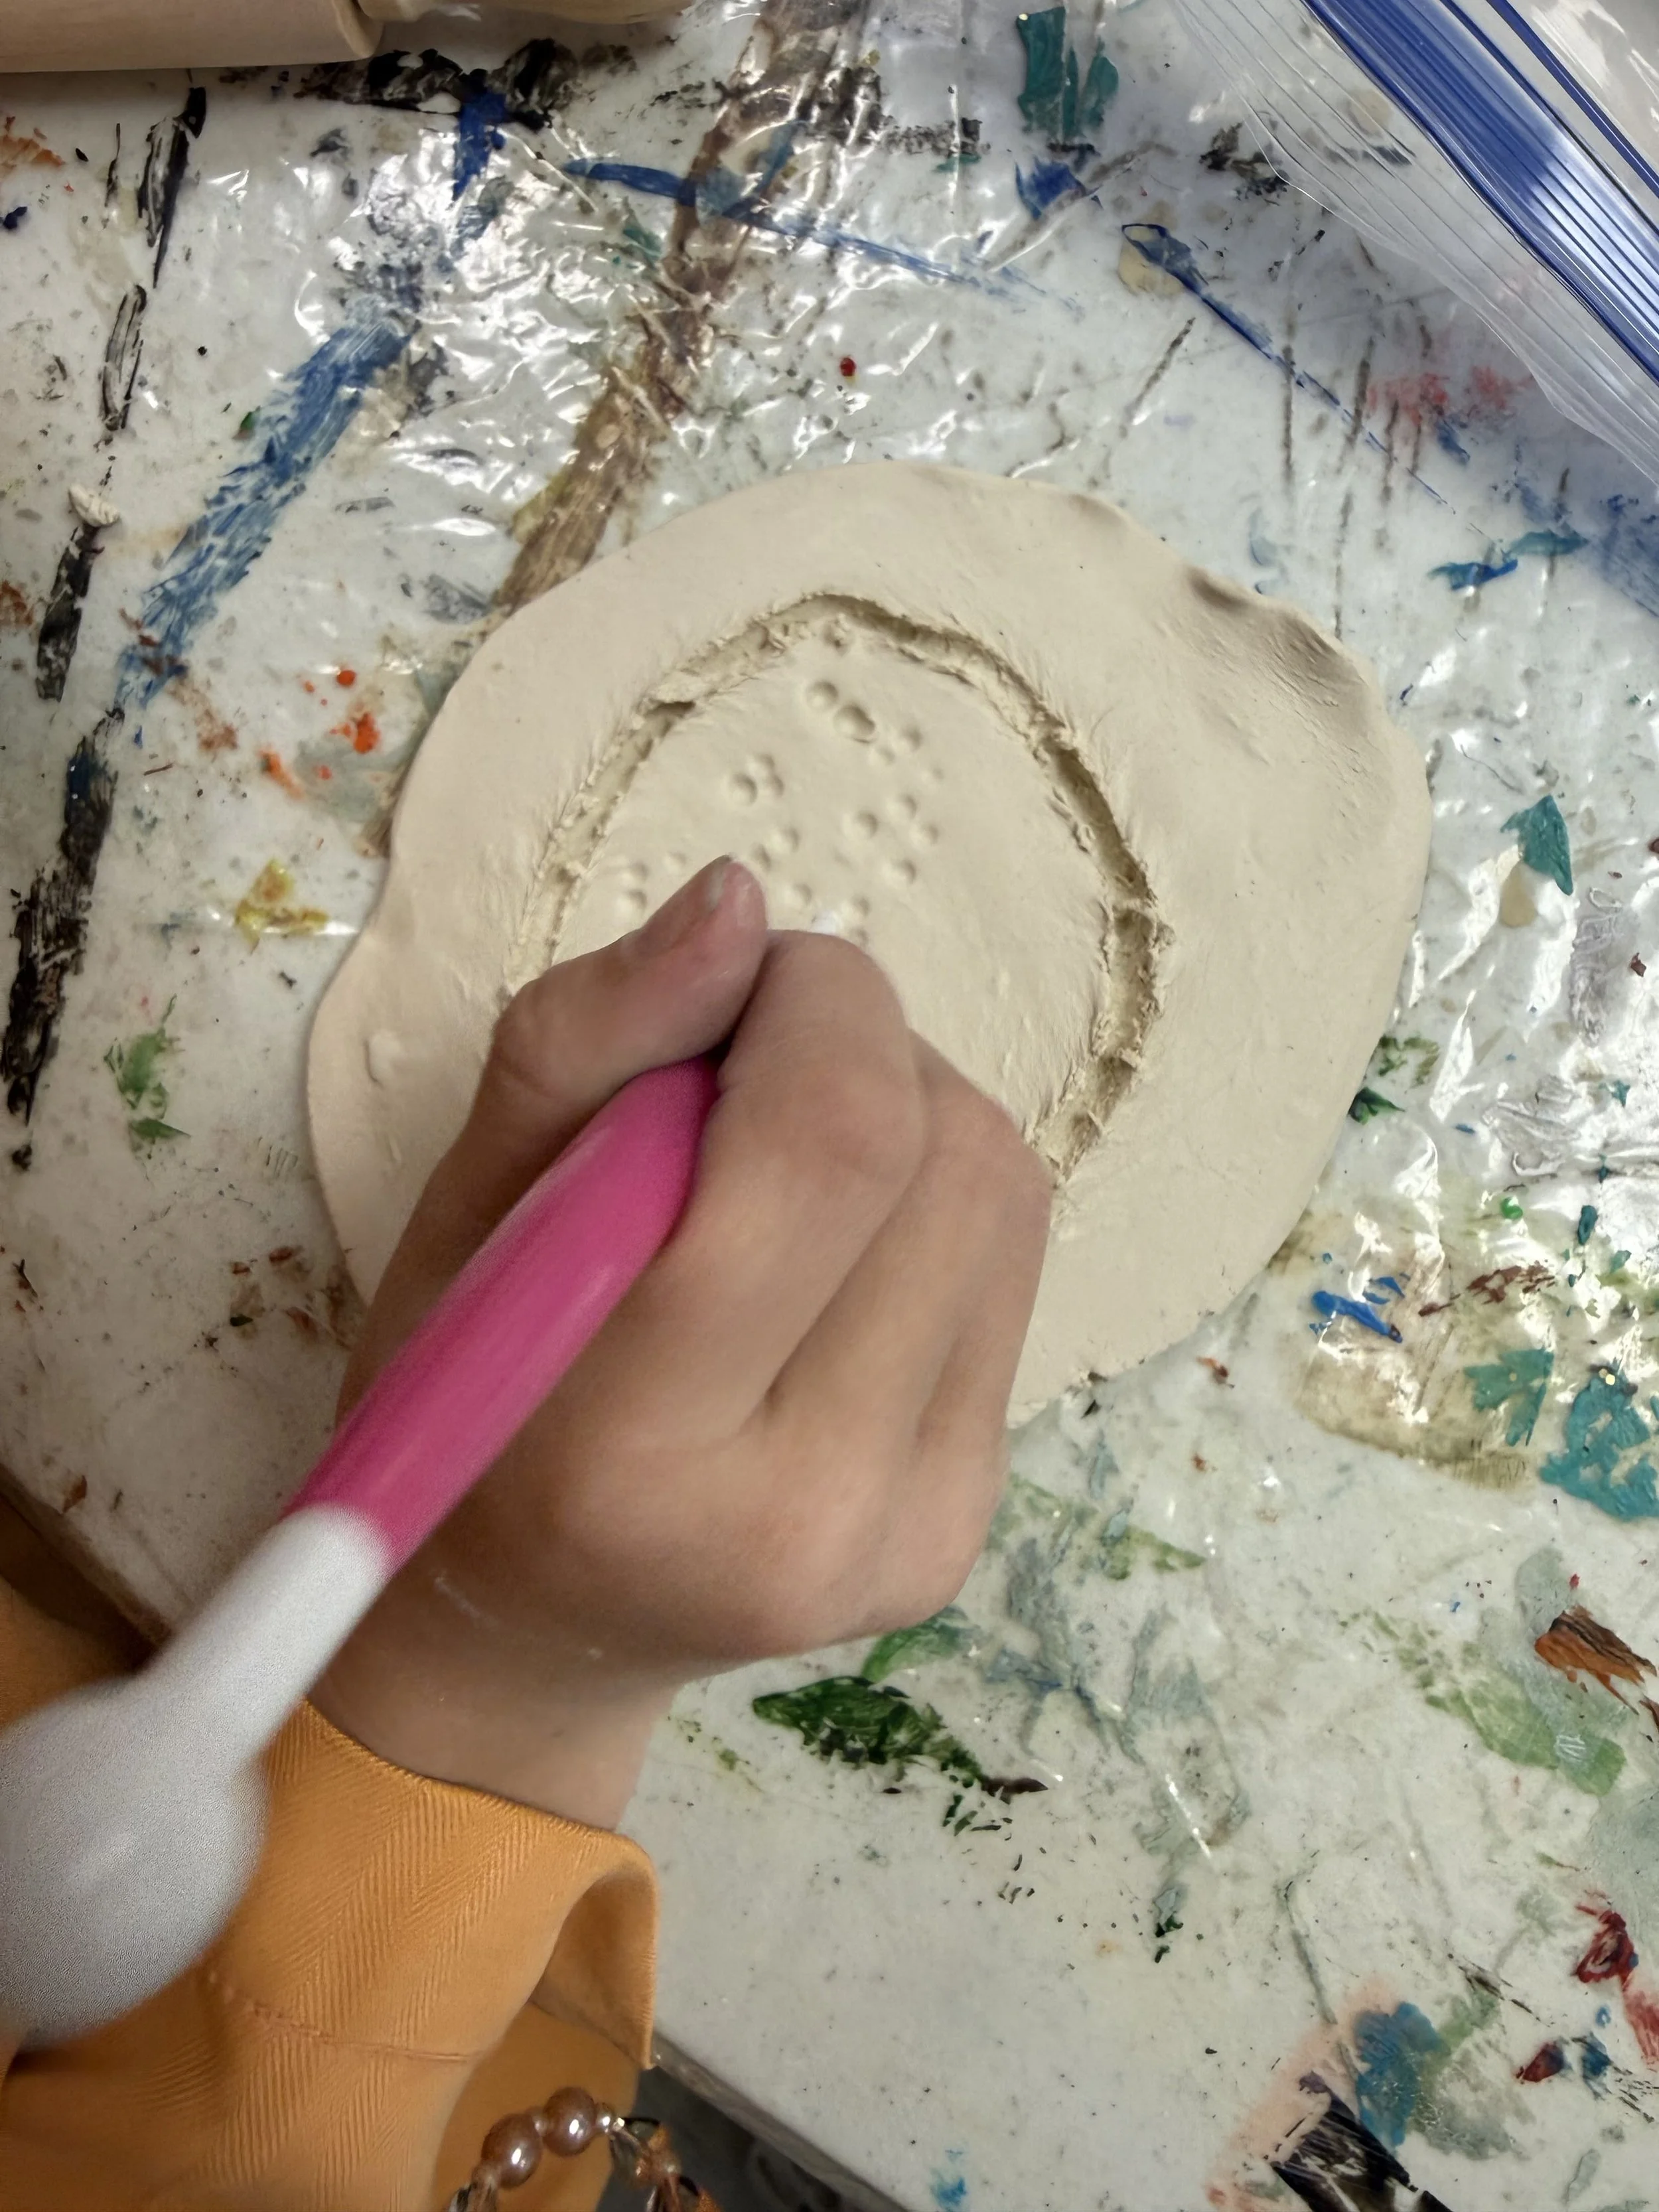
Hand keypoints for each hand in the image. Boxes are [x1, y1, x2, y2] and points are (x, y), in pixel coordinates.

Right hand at [311, 859, 1050, 1826]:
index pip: (832, 1144)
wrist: (531, 1635)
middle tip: (758, 1064)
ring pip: (1005, 1203)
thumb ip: (584, 1043)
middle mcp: (806, 1512)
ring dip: (915, 1117)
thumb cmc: (457, 1410)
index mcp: (634, 1445)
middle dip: (869, 1046)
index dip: (819, 1005)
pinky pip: (1011, 1278)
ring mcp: (908, 1533)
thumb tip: (746, 899)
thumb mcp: (461, 1210)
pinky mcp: (969, 1527)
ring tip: (793, 1158)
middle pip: (951, 1160)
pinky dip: (934, 1209)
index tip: (749, 986)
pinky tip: (837, 1248)